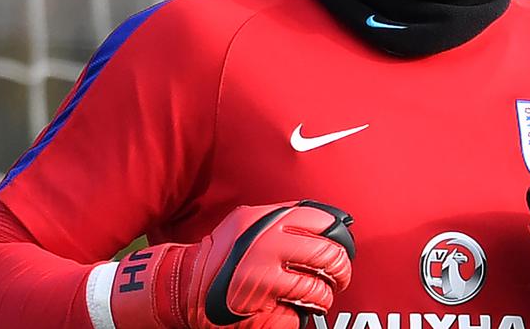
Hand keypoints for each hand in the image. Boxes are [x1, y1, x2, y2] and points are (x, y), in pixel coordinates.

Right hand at [101, 200, 354, 328]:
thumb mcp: (250, 221)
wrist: (187, 287)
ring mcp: (265, 281)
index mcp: (268, 222)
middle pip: (330, 256)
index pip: (324, 223)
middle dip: (342, 270)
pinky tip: (293, 309)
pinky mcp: (262, 310)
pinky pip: (300, 314)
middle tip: (340, 276)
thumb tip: (333, 218)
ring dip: (324, 297)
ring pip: (319, 291)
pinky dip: (301, 314)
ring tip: (318, 296)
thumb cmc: (224, 254)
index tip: (342, 245)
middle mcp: (267, 247)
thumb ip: (285, 215)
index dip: (340, 236)